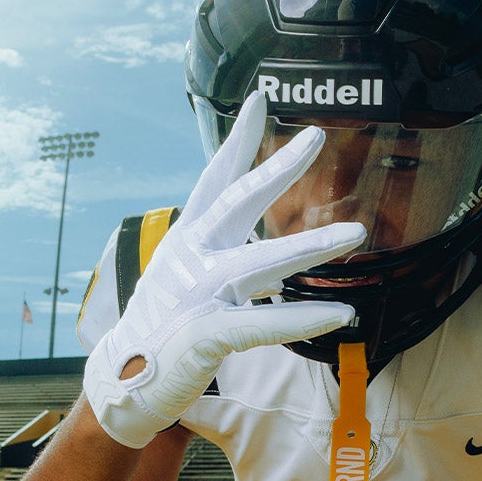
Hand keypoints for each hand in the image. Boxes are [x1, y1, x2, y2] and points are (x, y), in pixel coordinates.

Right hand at [84, 91, 365, 447]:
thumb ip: (219, 251)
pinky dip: (303, 318)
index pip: (215, 181)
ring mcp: (199, 294)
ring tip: (356, 233)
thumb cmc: (162, 328)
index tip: (260, 99)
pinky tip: (341, 312)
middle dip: (278, 167)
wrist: (124, 381)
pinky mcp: (208, 334)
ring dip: (312, 246)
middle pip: (239, 203)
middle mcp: (192, 258)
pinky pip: (264, 323)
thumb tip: (253, 232)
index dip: (237, 141)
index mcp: (187, 240)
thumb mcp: (184, 276)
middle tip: (316, 135)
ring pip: (262, 262)